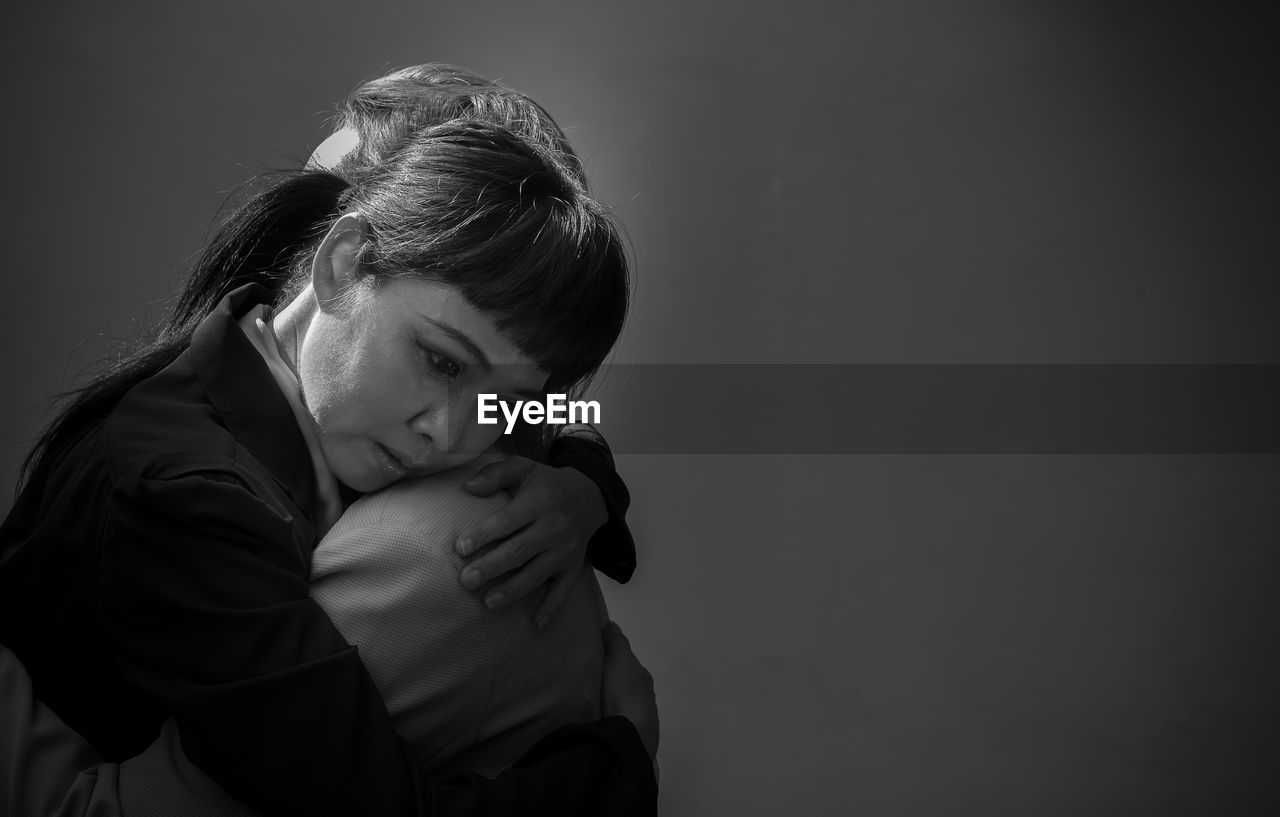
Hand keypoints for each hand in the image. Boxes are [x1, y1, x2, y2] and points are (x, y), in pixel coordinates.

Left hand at [455, 456, 608, 627]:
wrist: (591, 495)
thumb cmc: (547, 484)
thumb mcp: (524, 468)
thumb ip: (495, 474)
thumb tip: (467, 487)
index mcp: (538, 502)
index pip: (508, 520)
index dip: (484, 534)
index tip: (461, 547)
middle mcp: (553, 528)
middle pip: (519, 551)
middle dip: (492, 567)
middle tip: (466, 581)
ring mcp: (565, 550)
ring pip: (537, 573)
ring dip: (513, 589)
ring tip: (488, 602)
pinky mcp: (573, 567)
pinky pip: (563, 590)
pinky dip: (551, 607)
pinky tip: (536, 623)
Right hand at [601, 622, 658, 763]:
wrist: (629, 735)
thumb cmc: (625, 692)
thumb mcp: (620, 659)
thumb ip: (616, 641)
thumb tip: (612, 624)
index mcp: (644, 679)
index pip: (629, 667)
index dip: (614, 663)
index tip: (597, 663)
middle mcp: (647, 699)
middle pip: (627, 689)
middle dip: (613, 687)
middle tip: (590, 685)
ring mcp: (641, 722)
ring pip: (624, 709)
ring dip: (612, 707)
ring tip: (591, 707)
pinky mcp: (632, 740)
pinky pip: (619, 725)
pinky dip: (611, 722)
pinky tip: (599, 724)